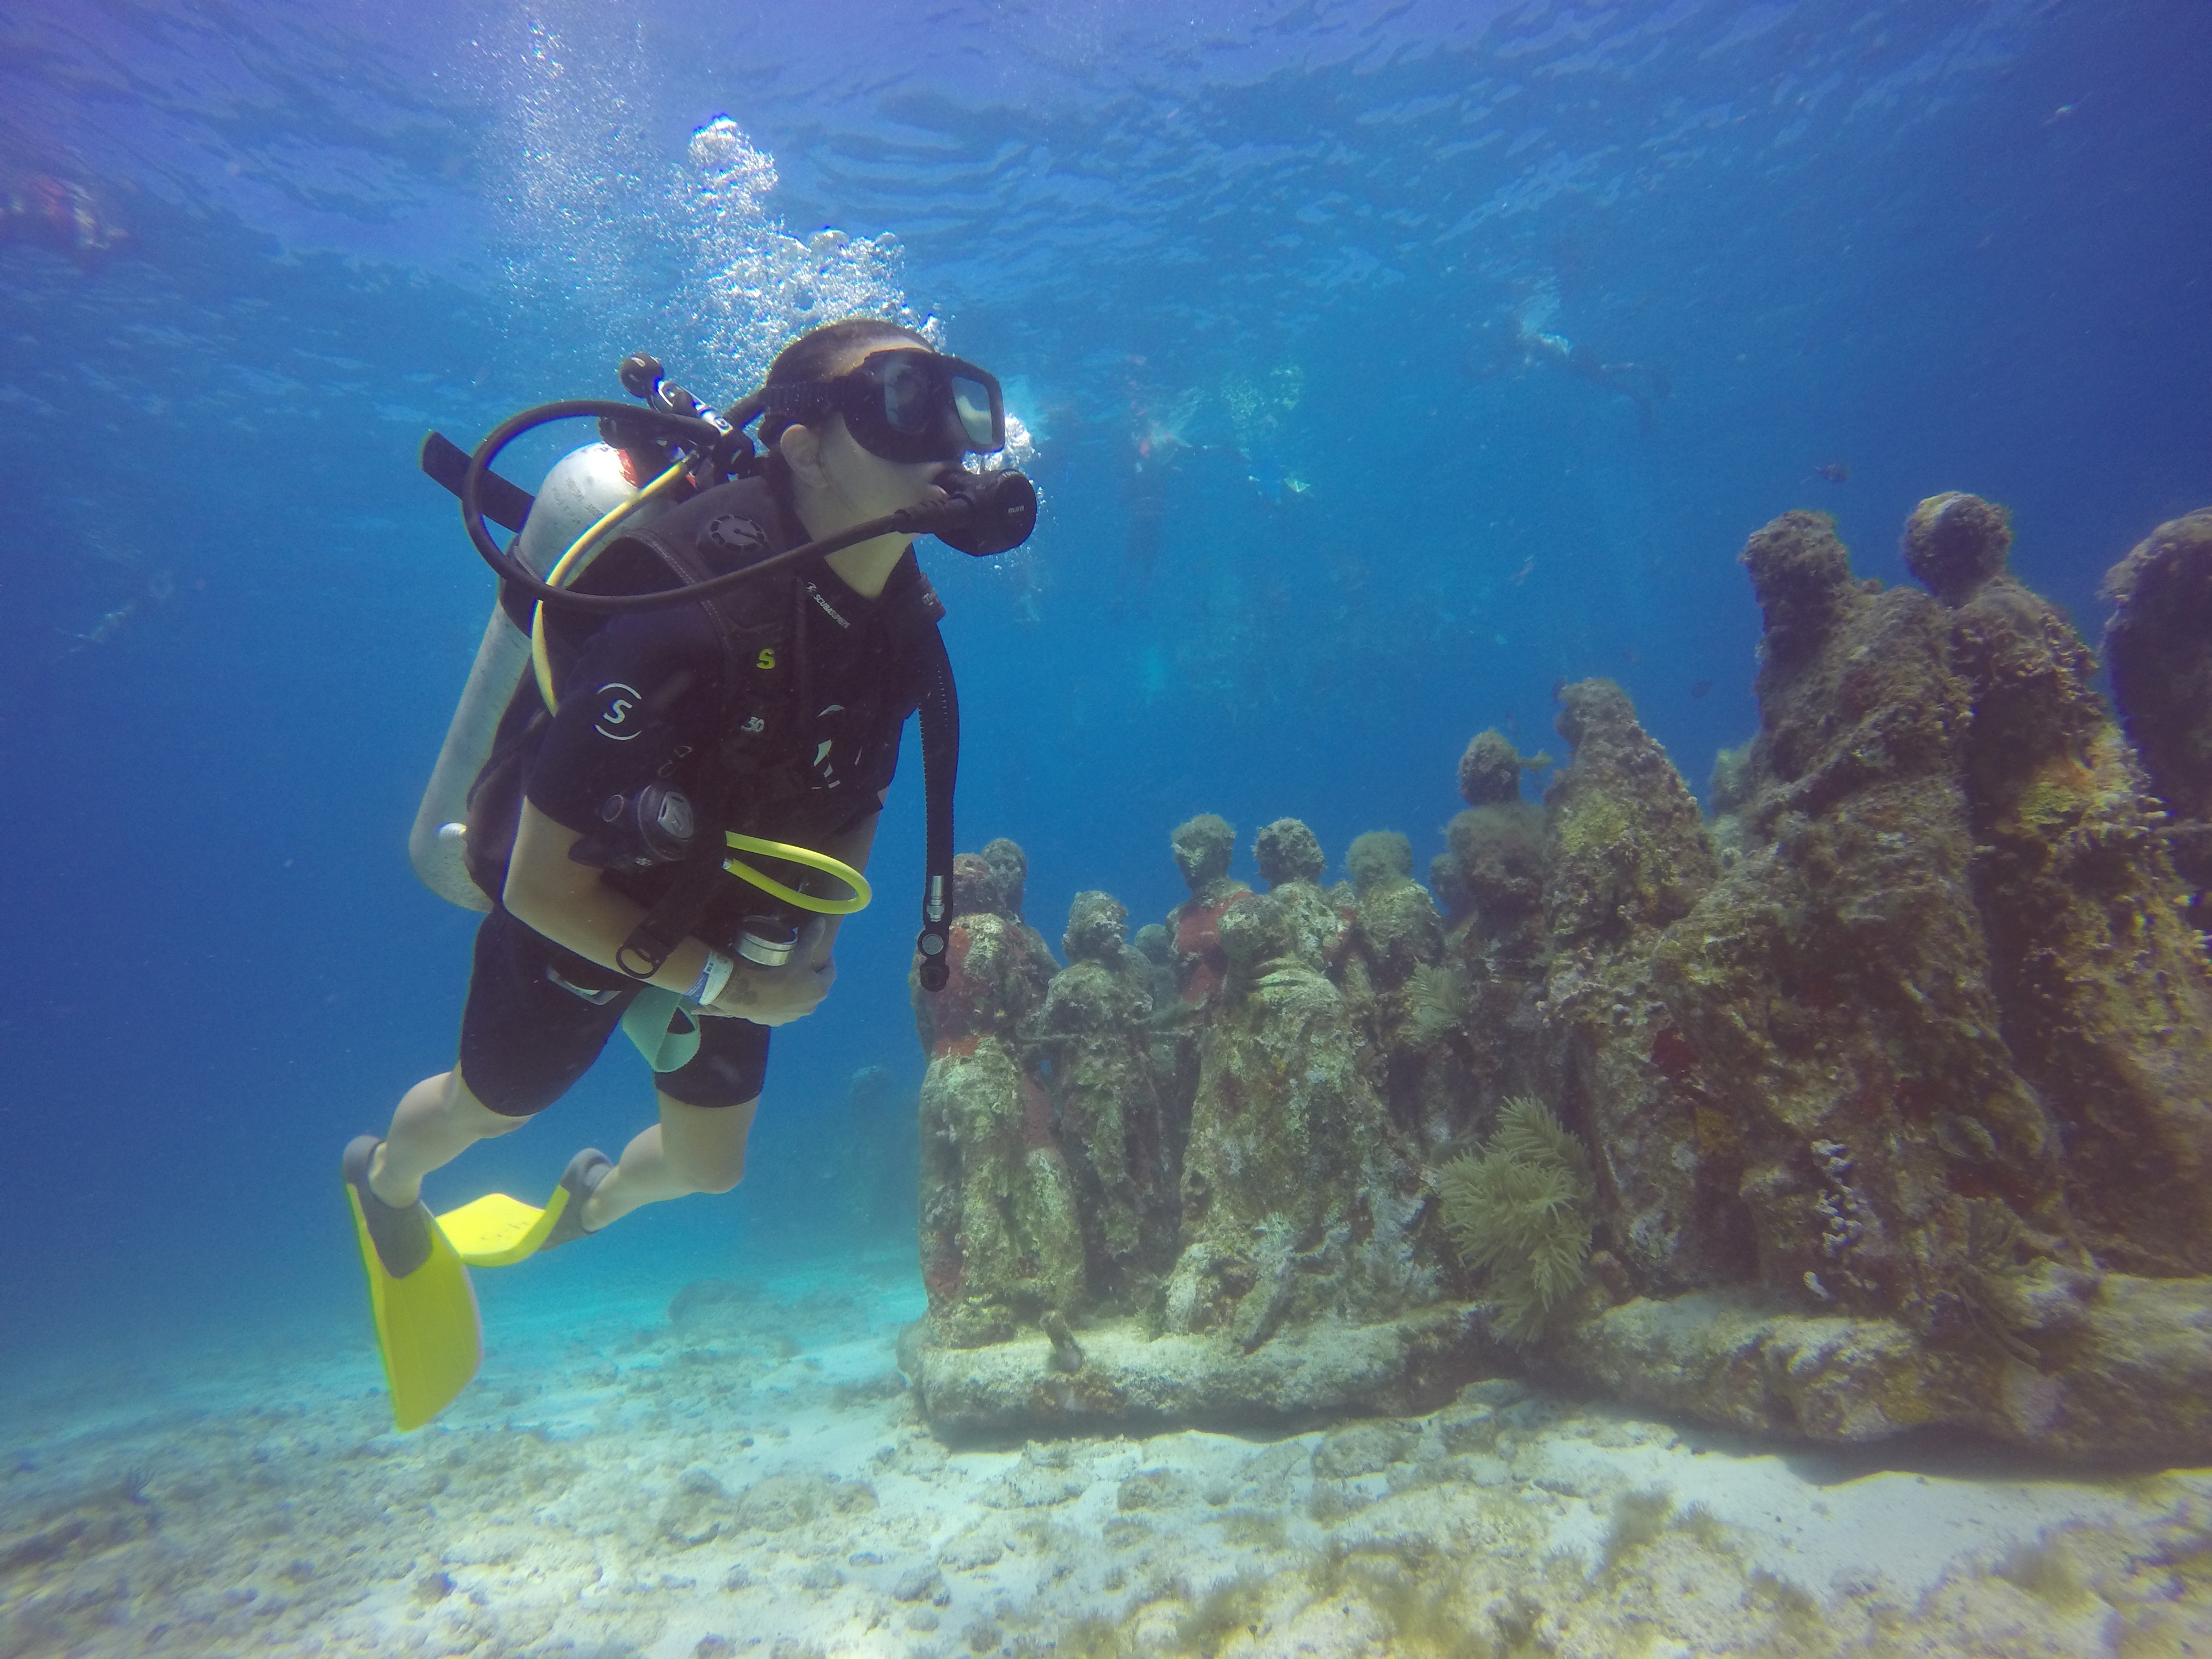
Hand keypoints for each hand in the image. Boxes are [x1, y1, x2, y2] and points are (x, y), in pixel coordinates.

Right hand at [705, 951, 835, 1025]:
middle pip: (815, 988)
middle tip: (802, 964)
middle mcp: (810, 1007)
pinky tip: (772, 992)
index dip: (827, 961)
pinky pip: (782, 1009)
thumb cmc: (780, 972)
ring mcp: (793, 1016)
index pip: (830, 973)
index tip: (822, 954)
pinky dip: (781, 1001)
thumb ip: (811, 938)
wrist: (749, 995)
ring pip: (799, 1000)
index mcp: (820, 990)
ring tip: (786, 977)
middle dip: (811, 977)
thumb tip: (823, 921)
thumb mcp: (798, 953)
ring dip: (796, 990)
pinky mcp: (776, 1021)